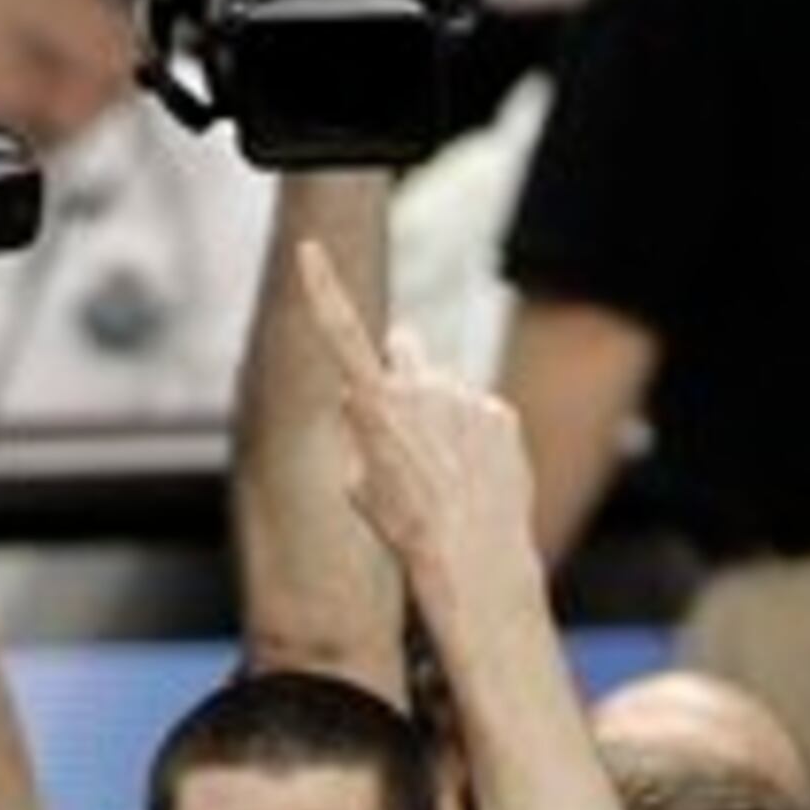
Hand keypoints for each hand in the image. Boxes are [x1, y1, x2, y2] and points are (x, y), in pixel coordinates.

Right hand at [296, 237, 537, 601]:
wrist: (472, 558)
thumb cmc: (407, 529)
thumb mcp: (359, 484)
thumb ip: (359, 429)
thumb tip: (360, 400)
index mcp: (374, 403)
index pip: (339, 333)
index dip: (322, 288)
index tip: (310, 250)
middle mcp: (420, 386)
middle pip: (404, 347)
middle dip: (402, 365)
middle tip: (406, 416)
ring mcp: (464, 395)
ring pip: (445, 388)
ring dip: (442, 413)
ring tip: (445, 471)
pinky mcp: (499, 411)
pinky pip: (479, 411)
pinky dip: (475, 435)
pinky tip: (473, 476)